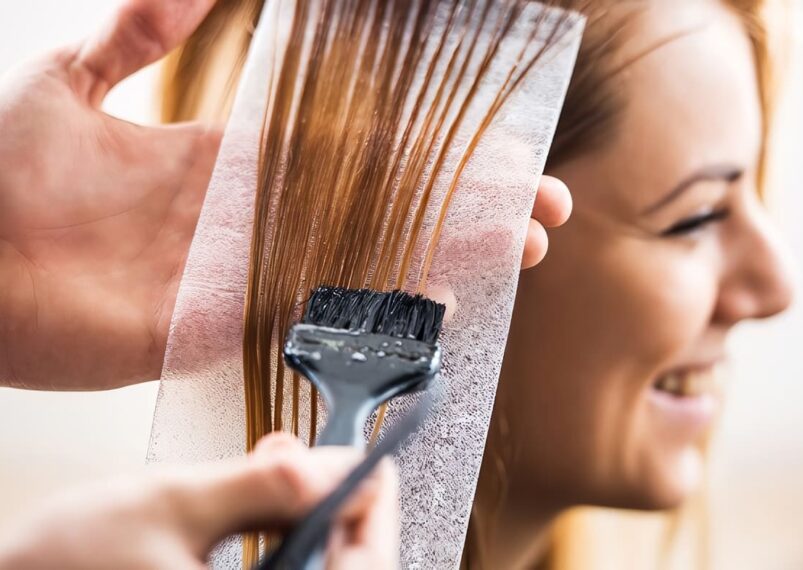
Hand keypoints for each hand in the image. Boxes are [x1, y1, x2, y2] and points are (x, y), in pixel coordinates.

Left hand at [0, 0, 572, 390]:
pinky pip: (313, 317)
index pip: (349, 148)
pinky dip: (379, 309)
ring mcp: (241, 272)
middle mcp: (250, 217)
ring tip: (522, 251)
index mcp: (225, 156)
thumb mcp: (64, 79)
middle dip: (465, 206)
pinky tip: (442, 300)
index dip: (418, 146)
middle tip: (541, 207)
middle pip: (379, 209)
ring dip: (449, 257)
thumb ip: (135, 35)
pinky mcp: (218, 323)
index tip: (486, 143)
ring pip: (366, 263)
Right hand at [0, 433, 397, 569]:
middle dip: (338, 510)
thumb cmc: (69, 562)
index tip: (379, 466)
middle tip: (331, 462)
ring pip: (306, 569)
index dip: (376, 515)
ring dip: (307, 521)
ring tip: (289, 474)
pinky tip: (265, 507)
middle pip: (336, 567)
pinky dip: (279, 539)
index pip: (358, 569)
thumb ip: (260, 487)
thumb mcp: (175, 505)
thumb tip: (329, 465)